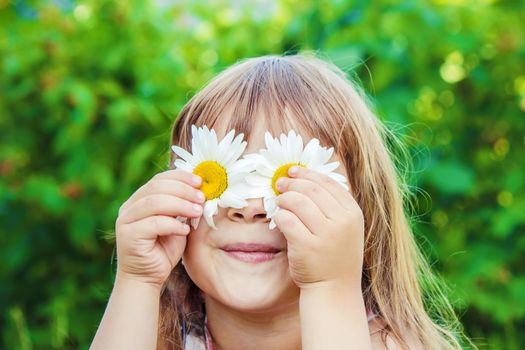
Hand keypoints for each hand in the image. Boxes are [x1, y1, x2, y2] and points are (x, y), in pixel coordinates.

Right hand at [114, 169, 203, 287]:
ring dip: (180, 204)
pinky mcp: (128, 236)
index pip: (159, 179)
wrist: (146, 279)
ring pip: (154, 203)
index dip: (180, 177)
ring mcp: (125, 221)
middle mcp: (129, 207)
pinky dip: (173, 225)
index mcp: (139, 200)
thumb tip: (201, 191)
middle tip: (201, 197)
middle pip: (156, 187)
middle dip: (183, 190)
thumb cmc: (163, 250)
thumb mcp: (177, 224)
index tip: (200, 181)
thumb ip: (183, 208)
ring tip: (198, 211)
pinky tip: (185, 230)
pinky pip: (154, 224)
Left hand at [273, 166, 364, 290]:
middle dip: (292, 183)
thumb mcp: (345, 227)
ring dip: (283, 199)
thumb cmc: (335, 255)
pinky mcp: (307, 246)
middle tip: (280, 184)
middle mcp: (342, 221)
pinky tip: (279, 218)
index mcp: (353, 213)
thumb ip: (331, 204)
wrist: (334, 289)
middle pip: (311, 189)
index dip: (307, 174)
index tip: (292, 171)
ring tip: (279, 202)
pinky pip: (287, 220)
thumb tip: (303, 177)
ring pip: (297, 202)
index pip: (328, 182)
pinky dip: (279, 215)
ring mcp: (326, 234)